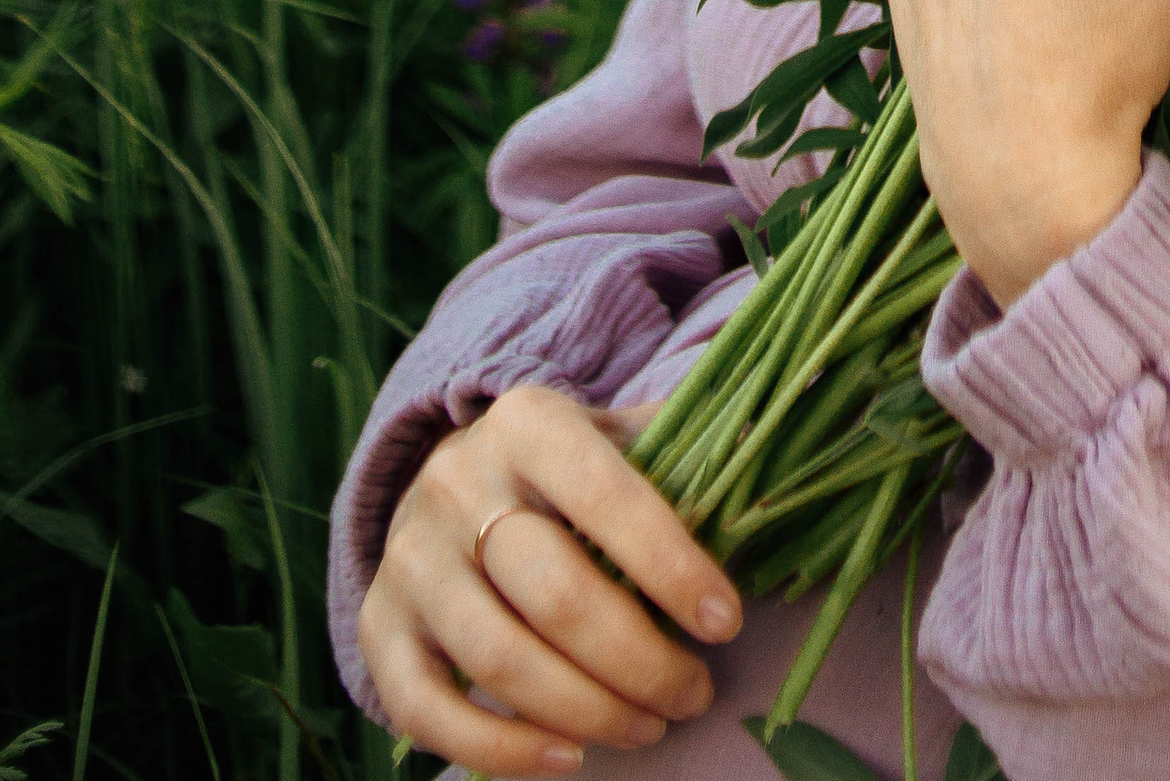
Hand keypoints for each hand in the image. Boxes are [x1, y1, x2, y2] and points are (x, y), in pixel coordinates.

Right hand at [358, 384, 740, 772]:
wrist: (452, 482)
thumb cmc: (567, 473)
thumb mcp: (621, 436)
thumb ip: (691, 445)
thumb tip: (790, 430)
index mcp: (530, 423)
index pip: (609, 495)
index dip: (672, 566)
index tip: (727, 623)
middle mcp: (458, 482)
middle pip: (556, 593)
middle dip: (639, 661)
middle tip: (694, 694)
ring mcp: (411, 557)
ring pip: (498, 659)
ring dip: (586, 712)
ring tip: (650, 727)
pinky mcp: (379, 627)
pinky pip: (427, 710)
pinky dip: (499, 751)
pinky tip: (569, 759)